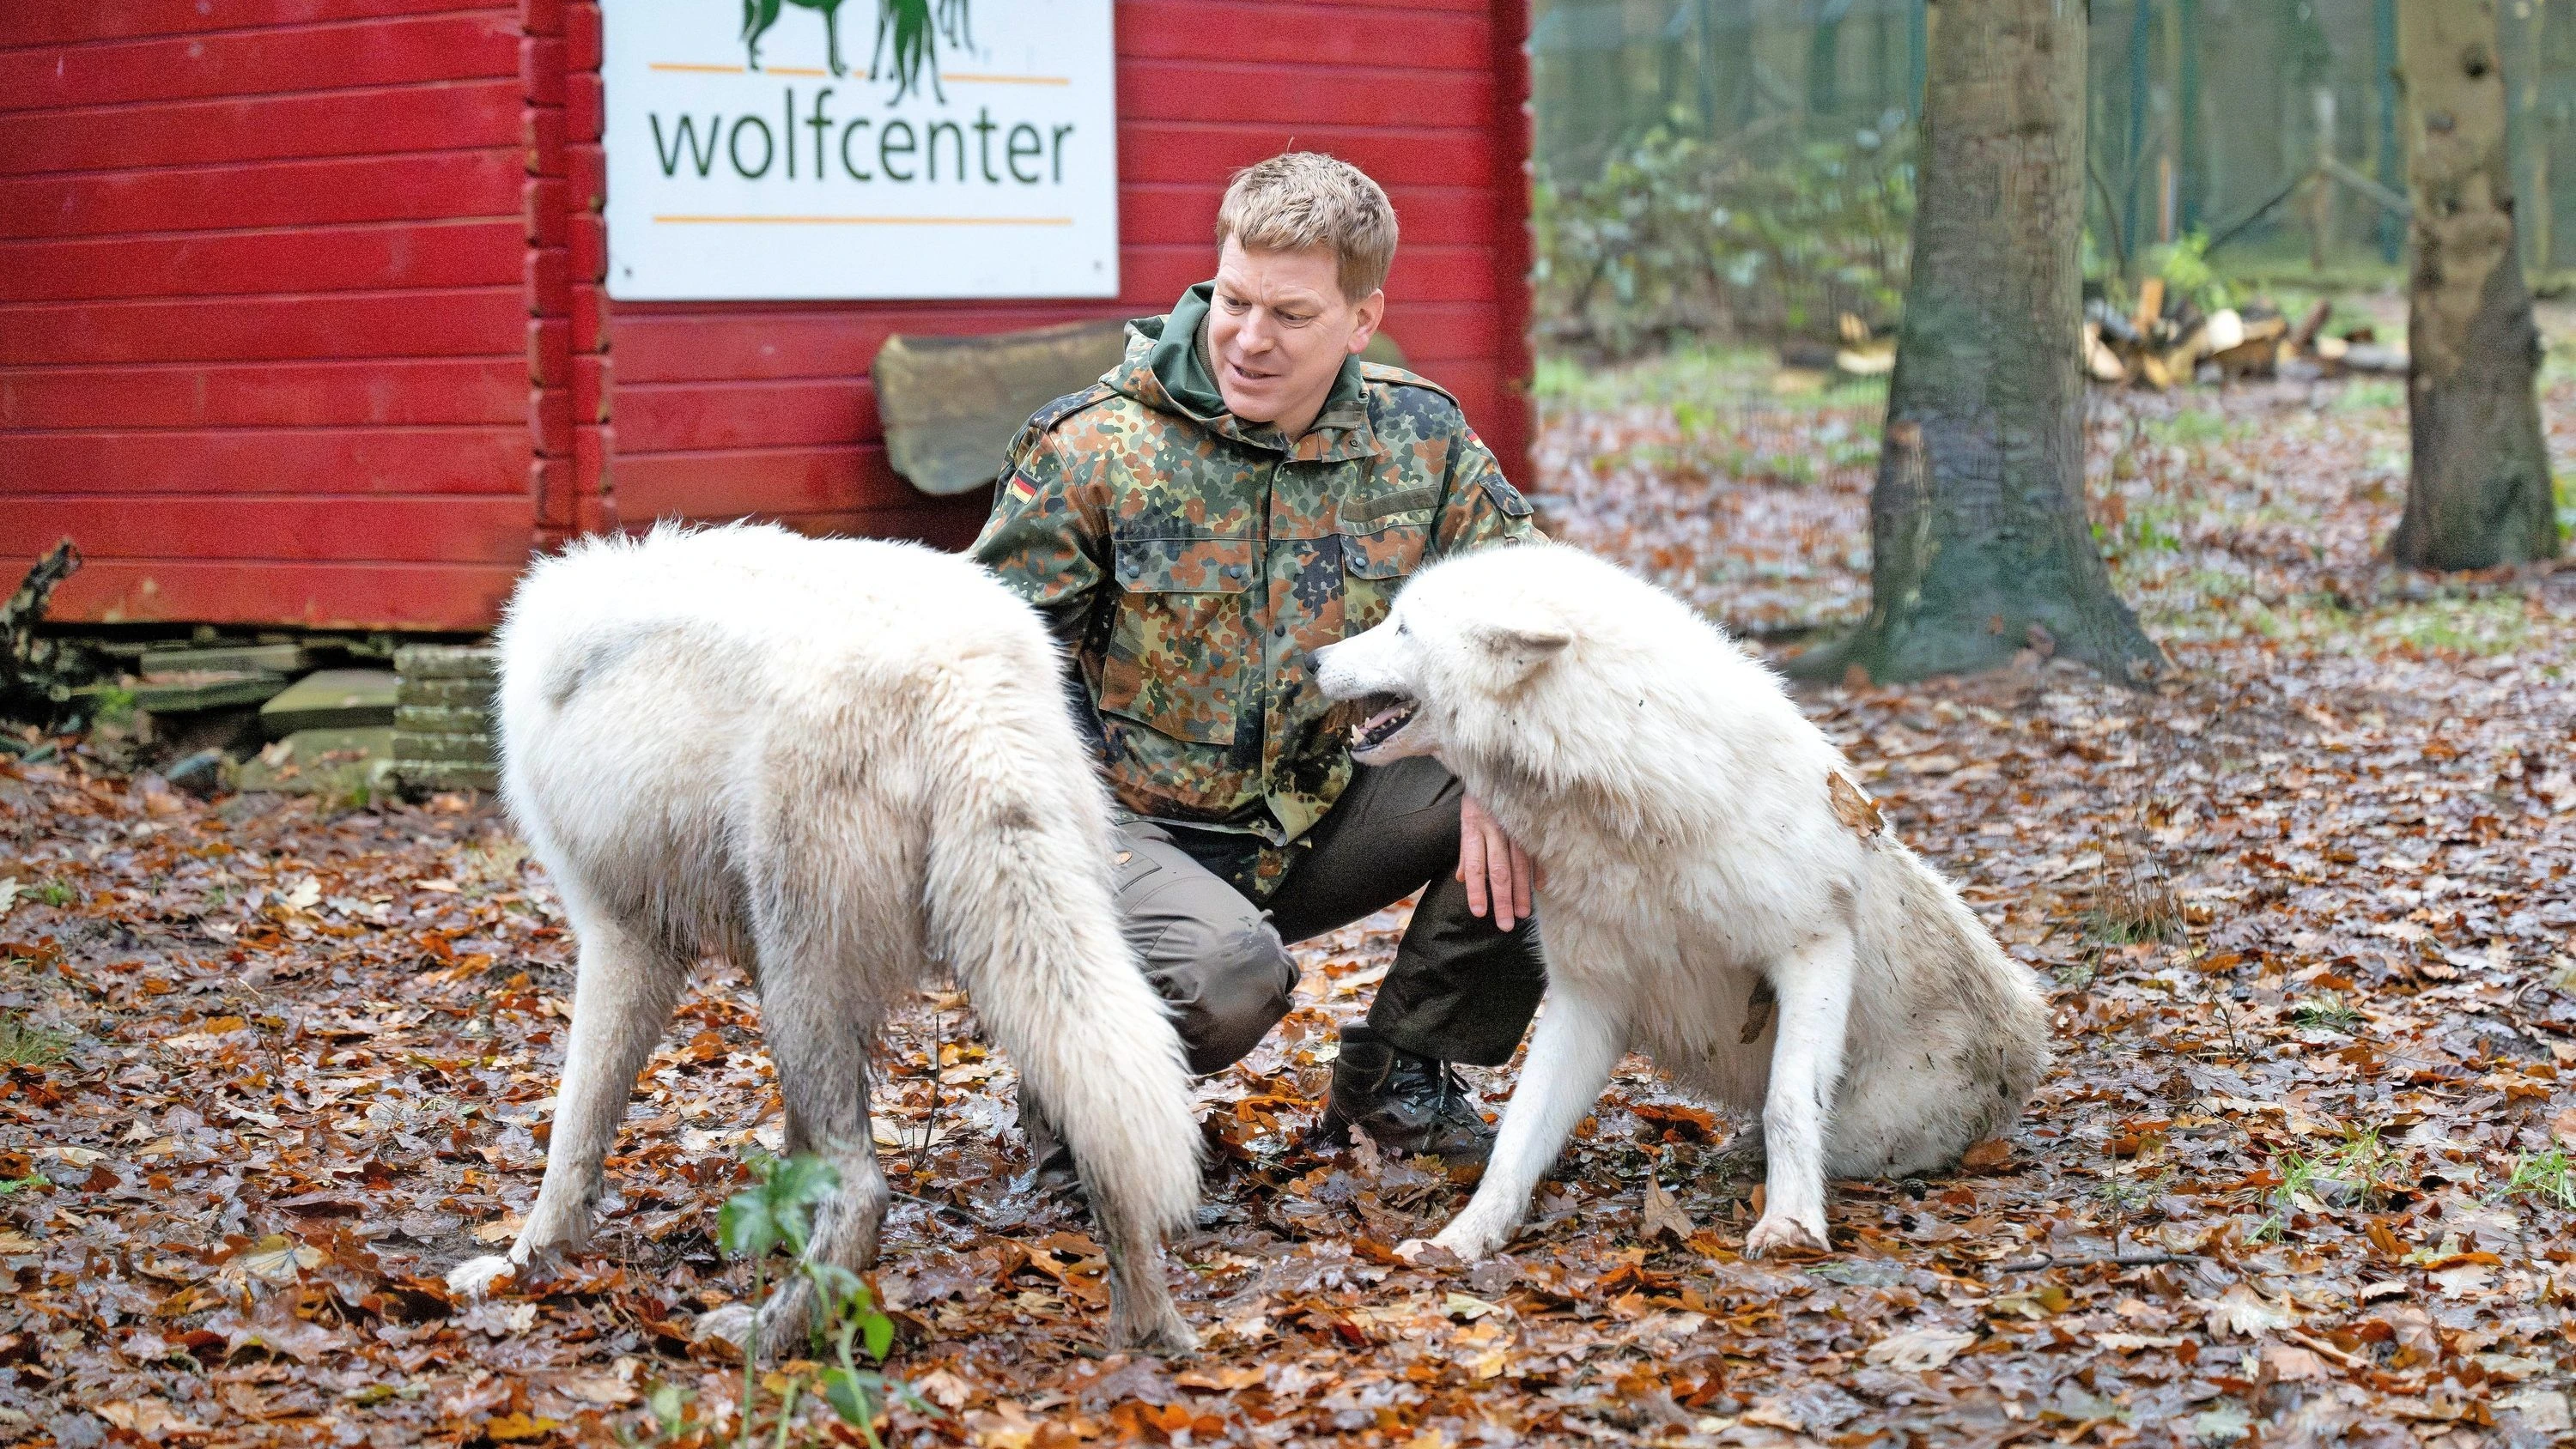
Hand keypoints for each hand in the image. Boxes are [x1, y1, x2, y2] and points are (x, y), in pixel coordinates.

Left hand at [1457, 793, 1537, 931]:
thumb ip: (1466, 851)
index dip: (1477, 891)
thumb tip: (1463, 879)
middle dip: (1502, 900)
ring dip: (1522, 891)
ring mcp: (1514, 825)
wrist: (1495, 763)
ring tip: (1523, 913)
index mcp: (1474, 828)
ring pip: (1519, 864)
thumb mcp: (1466, 820)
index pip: (1476, 866)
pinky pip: (1536, 848)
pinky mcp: (1530, 820)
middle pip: (1498, 871)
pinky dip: (1539, 868)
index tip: (1480, 913)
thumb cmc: (1479, 796)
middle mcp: (1494, 829)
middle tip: (1505, 925)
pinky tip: (1541, 888)